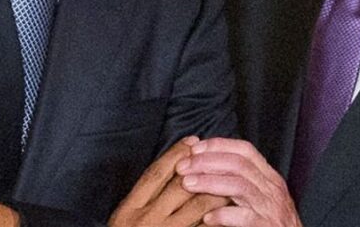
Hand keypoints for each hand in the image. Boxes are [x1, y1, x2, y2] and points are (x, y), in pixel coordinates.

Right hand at [109, 136, 229, 226]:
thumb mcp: (128, 217)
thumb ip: (146, 197)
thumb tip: (174, 168)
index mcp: (129, 209)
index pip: (155, 174)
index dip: (175, 154)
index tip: (193, 141)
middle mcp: (146, 221)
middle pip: (179, 186)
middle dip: (202, 168)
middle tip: (220, 155)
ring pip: (198, 207)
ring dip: (216, 191)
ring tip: (231, 179)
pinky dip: (218, 218)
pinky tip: (230, 209)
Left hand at [176, 138, 300, 226]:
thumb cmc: (271, 222)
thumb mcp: (260, 196)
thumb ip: (240, 180)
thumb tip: (206, 164)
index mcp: (269, 176)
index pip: (245, 150)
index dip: (218, 145)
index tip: (194, 148)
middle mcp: (272, 188)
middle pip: (238, 164)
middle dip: (207, 162)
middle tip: (183, 166)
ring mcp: (271, 207)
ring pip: (239, 186)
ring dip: (210, 182)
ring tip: (187, 184)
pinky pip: (245, 217)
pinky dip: (224, 215)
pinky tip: (207, 218)